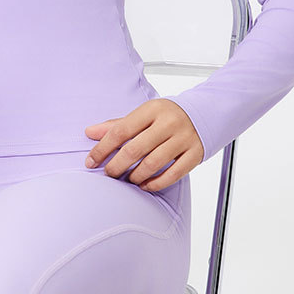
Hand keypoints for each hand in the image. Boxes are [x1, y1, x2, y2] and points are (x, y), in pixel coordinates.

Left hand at [84, 99, 203, 191]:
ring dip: (135, 176)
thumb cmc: (166, 116)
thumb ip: (117, 124)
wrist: (203, 113)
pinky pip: (172, 175)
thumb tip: (89, 132)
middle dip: (117, 166)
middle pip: (135, 149)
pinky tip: (144, 185)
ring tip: (127, 179)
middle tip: (108, 174)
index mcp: (152, 109)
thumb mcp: (143, 114)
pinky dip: (155, 183)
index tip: (91, 161)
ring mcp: (183, 138)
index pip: (121, 130)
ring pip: (153, 164)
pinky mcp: (194, 154)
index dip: (103, 147)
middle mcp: (168, 122)